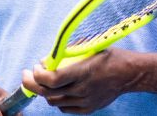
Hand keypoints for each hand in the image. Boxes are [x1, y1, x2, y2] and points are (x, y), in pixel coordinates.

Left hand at [21, 48, 144, 113]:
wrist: (130, 74)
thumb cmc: (109, 56)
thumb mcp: (88, 48)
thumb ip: (67, 54)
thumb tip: (47, 60)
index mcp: (83, 72)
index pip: (51, 79)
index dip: (37, 74)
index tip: (34, 66)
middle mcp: (83, 89)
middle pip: (48, 93)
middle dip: (32, 84)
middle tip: (26, 74)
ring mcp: (85, 101)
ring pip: (54, 102)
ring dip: (44, 91)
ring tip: (42, 81)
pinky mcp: (88, 109)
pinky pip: (65, 108)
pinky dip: (56, 100)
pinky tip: (57, 90)